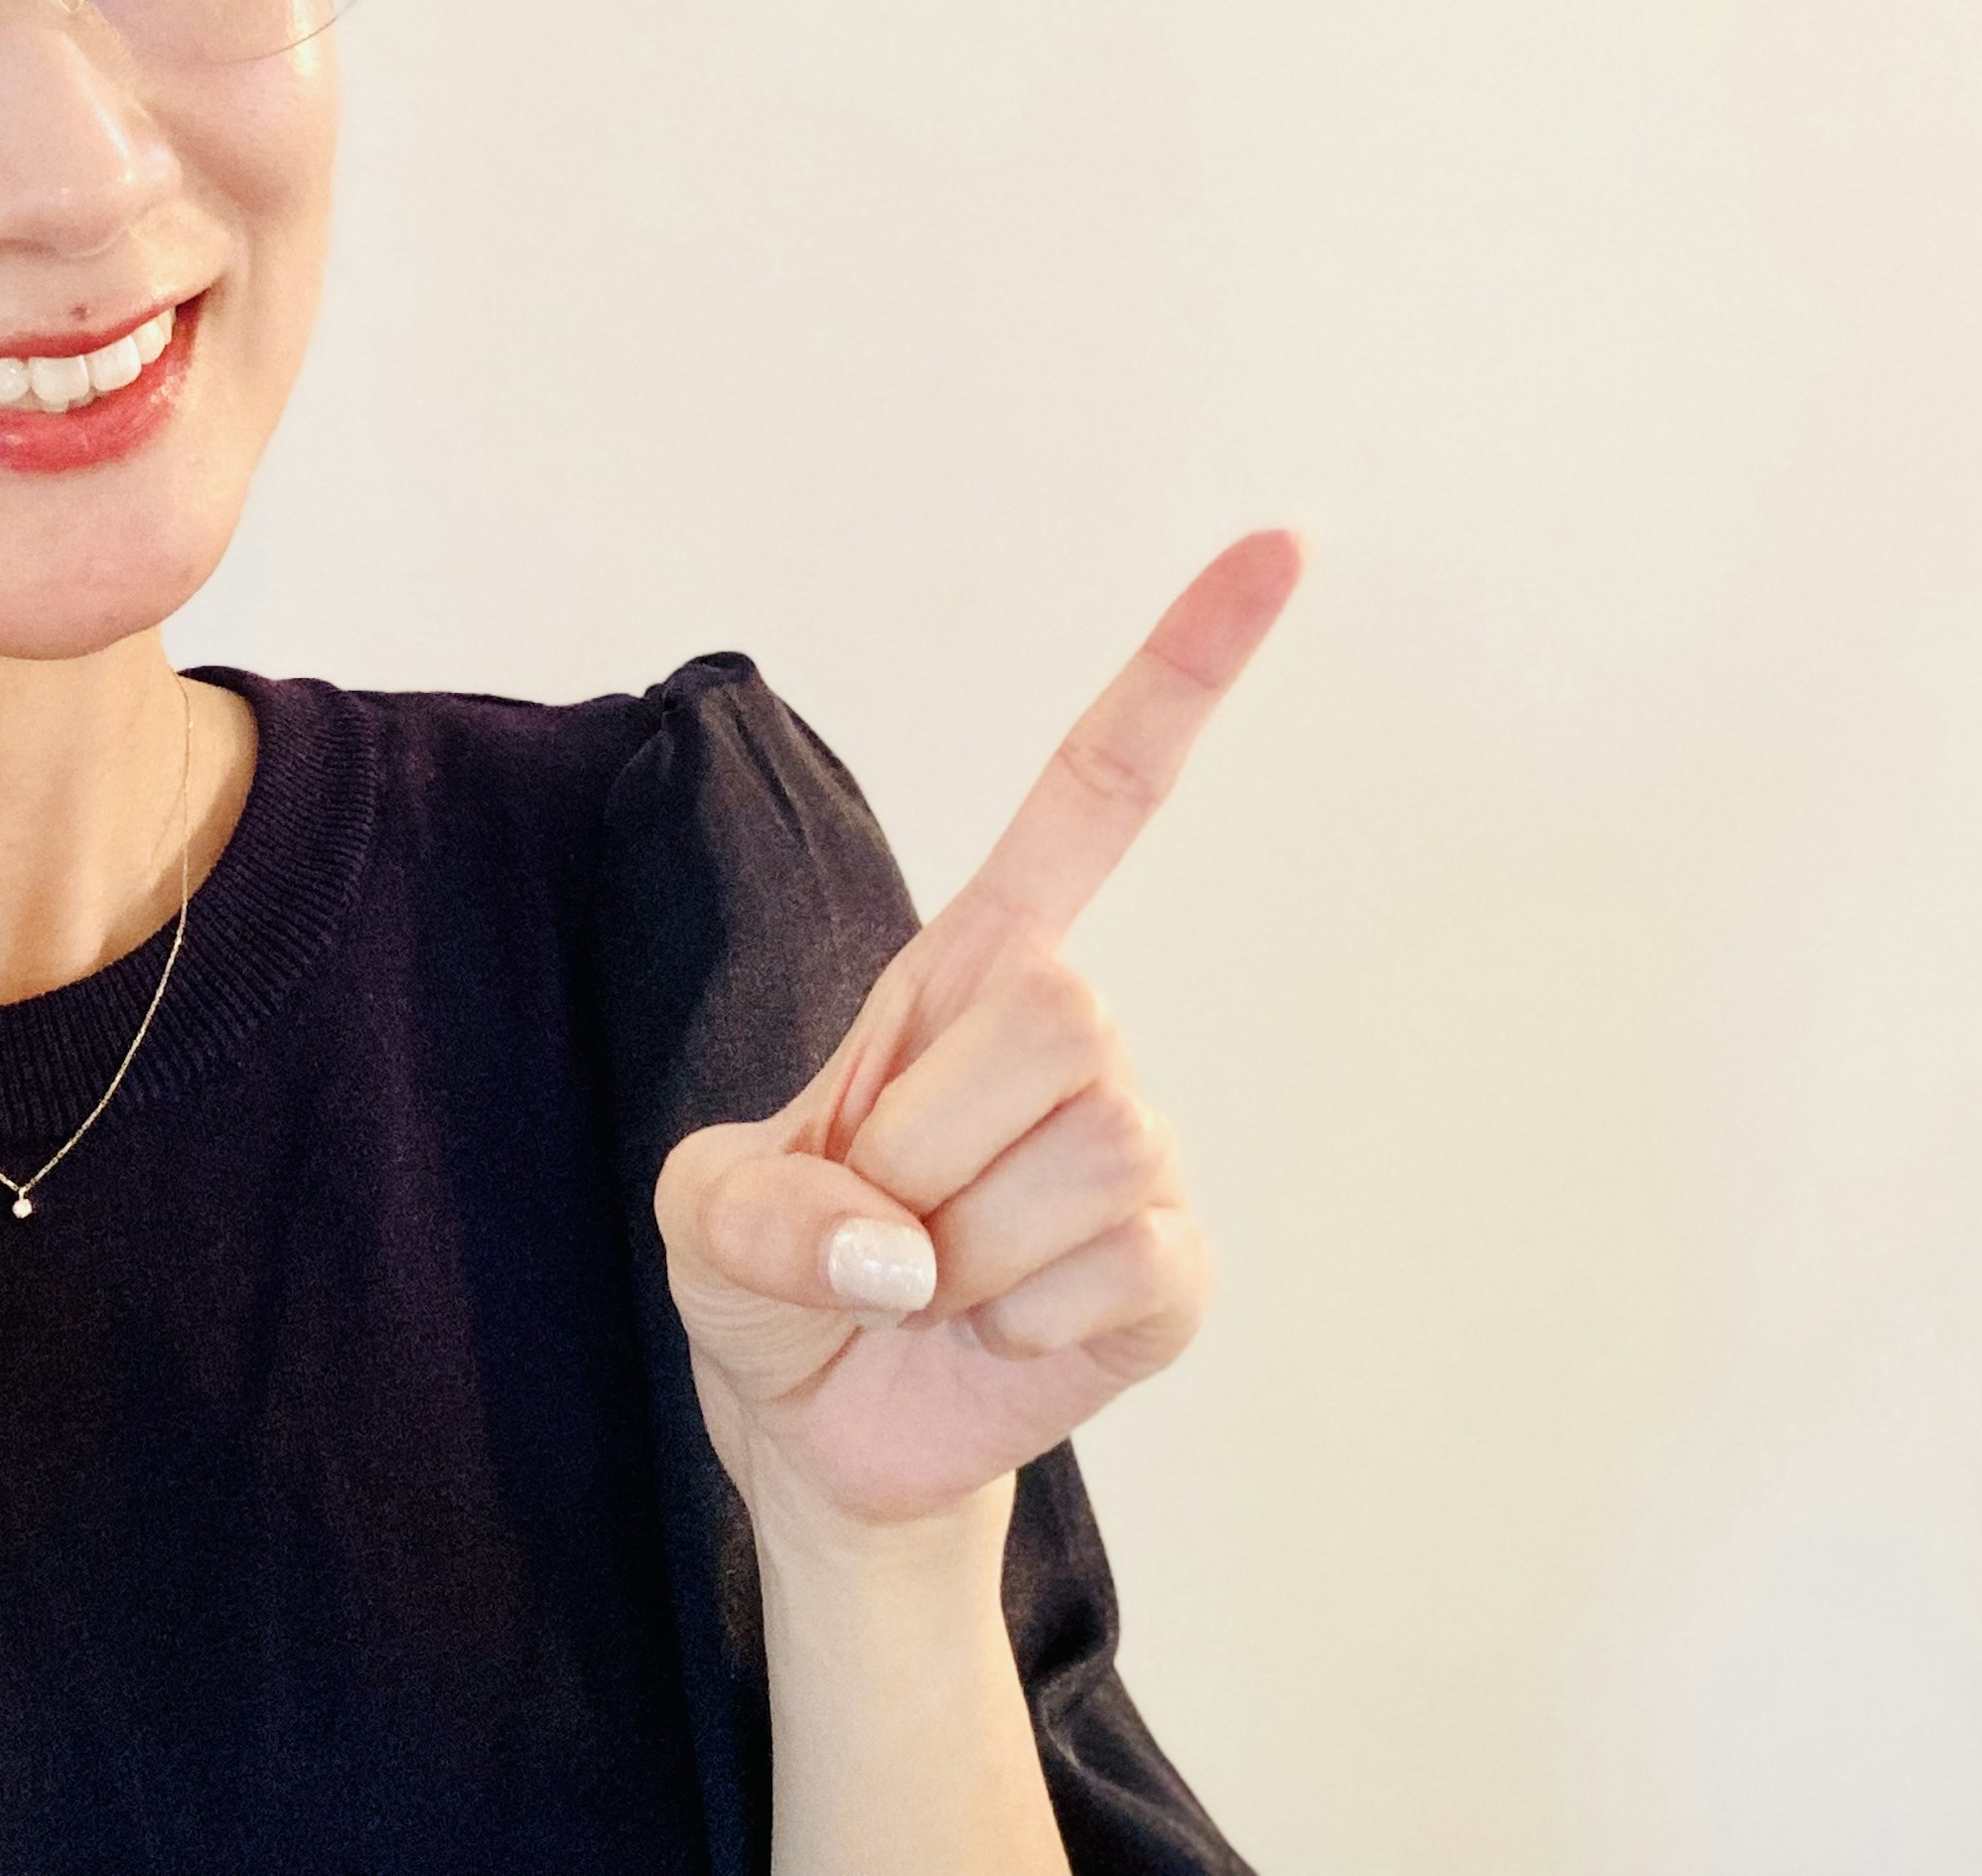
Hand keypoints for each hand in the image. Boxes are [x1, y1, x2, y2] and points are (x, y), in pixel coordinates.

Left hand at [656, 533, 1299, 1541]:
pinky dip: (1024, 1329)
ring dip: (969, 1247)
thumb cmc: (775, 1282)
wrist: (826, 1433)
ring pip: (1092, 1151)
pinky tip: (997, 1335)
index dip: (1183, 672)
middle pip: (1062, 1011)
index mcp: (966, 967)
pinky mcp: (1174, 1270)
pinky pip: (1119, 1270)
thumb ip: (762, 1216)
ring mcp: (1138, 1147)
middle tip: (884, 1209)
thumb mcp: (699, 1225)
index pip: (1093, 795)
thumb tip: (900, 1254)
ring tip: (934, 1276)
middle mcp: (1072, 1033)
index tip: (1282, 549)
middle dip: (933, 1135)